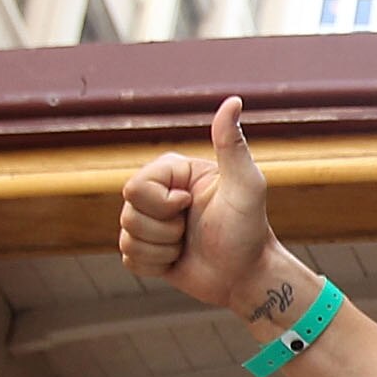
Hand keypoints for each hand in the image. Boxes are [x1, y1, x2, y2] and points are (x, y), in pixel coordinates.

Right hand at [118, 97, 285, 316]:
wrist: (247, 276)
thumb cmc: (250, 230)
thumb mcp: (245, 185)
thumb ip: (232, 145)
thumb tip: (233, 100)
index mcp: (173, 172)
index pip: (135, 186)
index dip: (163, 204)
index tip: (192, 205)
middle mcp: (158, 193)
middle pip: (127, 212)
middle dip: (163, 229)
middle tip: (191, 229)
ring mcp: (151, 222)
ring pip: (127, 237)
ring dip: (162, 249)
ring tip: (188, 246)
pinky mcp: (147, 251)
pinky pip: (129, 260)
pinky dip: (155, 265)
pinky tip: (178, 260)